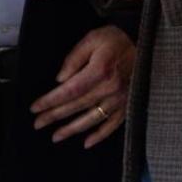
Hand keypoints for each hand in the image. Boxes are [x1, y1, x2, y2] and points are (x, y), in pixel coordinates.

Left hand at [31, 26, 133, 148]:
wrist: (145, 44)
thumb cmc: (116, 40)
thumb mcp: (92, 39)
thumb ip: (74, 58)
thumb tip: (60, 80)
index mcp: (99, 70)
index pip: (70, 90)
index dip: (51, 101)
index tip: (35, 108)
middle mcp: (110, 88)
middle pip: (77, 106)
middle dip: (55, 116)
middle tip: (38, 124)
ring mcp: (120, 99)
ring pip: (92, 119)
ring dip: (72, 129)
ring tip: (56, 136)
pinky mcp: (128, 105)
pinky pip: (113, 124)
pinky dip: (100, 135)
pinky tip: (87, 142)